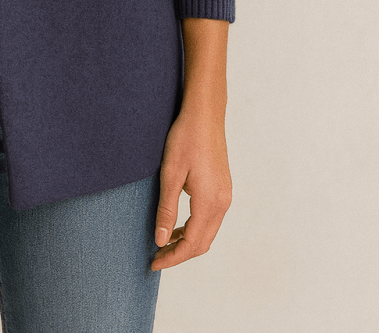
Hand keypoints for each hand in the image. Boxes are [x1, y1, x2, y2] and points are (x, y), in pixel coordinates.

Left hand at [150, 106, 231, 270]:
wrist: (205, 115)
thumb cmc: (185, 138)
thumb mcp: (170, 173)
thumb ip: (167, 209)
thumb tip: (161, 240)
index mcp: (210, 201)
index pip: (192, 243)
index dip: (172, 257)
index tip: (153, 263)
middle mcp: (222, 203)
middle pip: (203, 243)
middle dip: (180, 254)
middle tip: (156, 257)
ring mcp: (225, 196)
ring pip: (208, 232)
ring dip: (188, 242)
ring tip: (164, 243)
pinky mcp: (223, 189)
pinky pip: (210, 219)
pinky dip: (194, 228)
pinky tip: (178, 225)